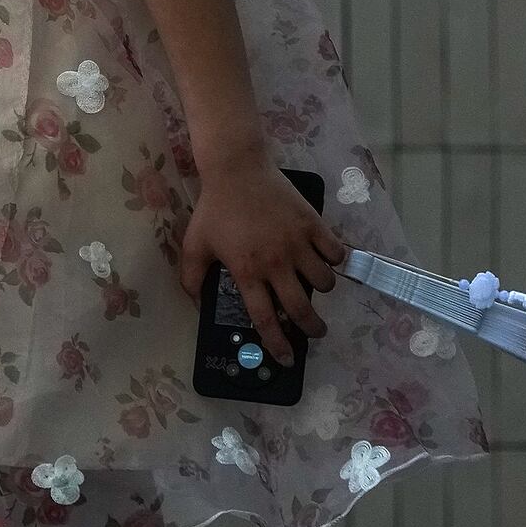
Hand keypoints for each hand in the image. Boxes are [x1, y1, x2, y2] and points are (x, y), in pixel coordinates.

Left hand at [179, 153, 348, 366]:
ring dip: (322, 291)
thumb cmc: (215, 208)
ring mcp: (298, 244)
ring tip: (316, 288)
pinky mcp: (313, 224)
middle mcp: (277, 264)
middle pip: (301, 309)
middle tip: (315, 332)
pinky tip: (327, 260)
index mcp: (248, 273)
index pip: (266, 319)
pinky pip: (335, 252)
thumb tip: (197, 305)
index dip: (278, 344)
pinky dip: (335, 260)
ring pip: (323, 282)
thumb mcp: (194, 245)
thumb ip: (191, 278)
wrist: (237, 168)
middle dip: (311, 328)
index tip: (287, 358)